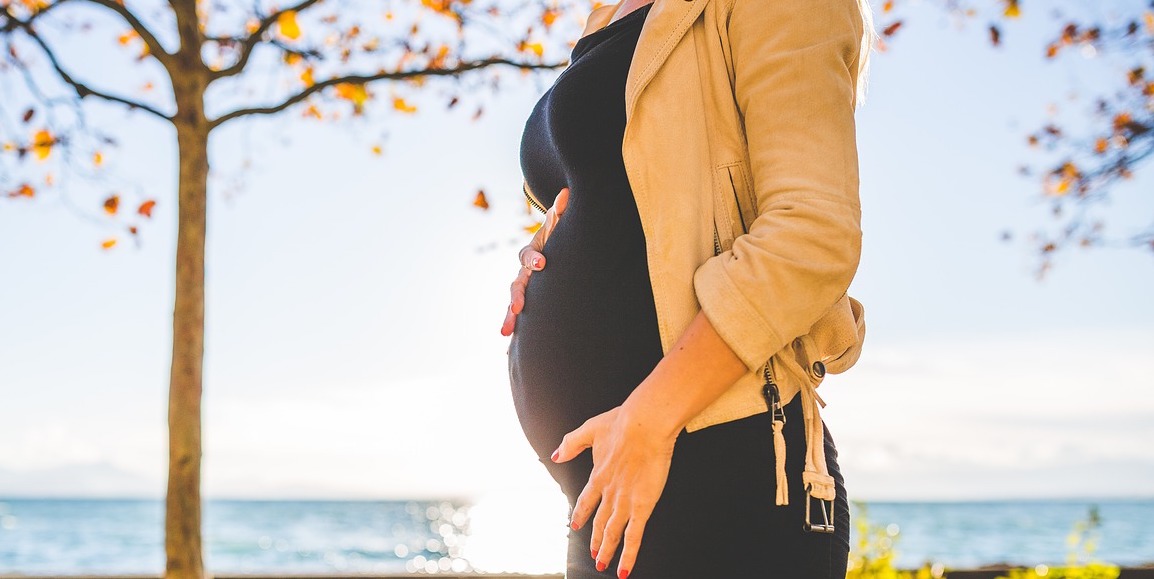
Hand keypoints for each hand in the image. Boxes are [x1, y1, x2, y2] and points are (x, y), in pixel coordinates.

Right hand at [500, 186, 569, 335]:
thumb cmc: (558, 240)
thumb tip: (566, 193)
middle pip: (516, 284)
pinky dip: (516, 333)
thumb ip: (561, 214)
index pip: (529, 255)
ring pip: (514, 304)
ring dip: (509, 318)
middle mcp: (524, 273)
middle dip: (516, 297)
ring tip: (505, 334)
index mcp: (532, 254)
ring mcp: (523, 289)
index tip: (543, 264)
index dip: (535, 259)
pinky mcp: (527, 304)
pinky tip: (509, 352)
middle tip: (517, 308)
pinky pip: (520, 319)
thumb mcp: (559, 227)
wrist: (550, 253)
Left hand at [551, 404, 677, 578]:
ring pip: (613, 533)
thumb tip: (555, 455)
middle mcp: (609, 492)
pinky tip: (623, 569)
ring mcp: (625, 502)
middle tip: (592, 552)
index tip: (576, 525)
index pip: (586, 501)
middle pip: (599, 521)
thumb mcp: (590, 429)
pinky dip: (628, 555)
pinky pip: (634, 536)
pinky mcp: (642, 506)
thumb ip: (571, 443)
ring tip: (603, 563)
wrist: (644, 425)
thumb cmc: (622, 422)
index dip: (581, 514)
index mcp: (598, 475)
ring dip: (607, 550)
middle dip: (595, 538)